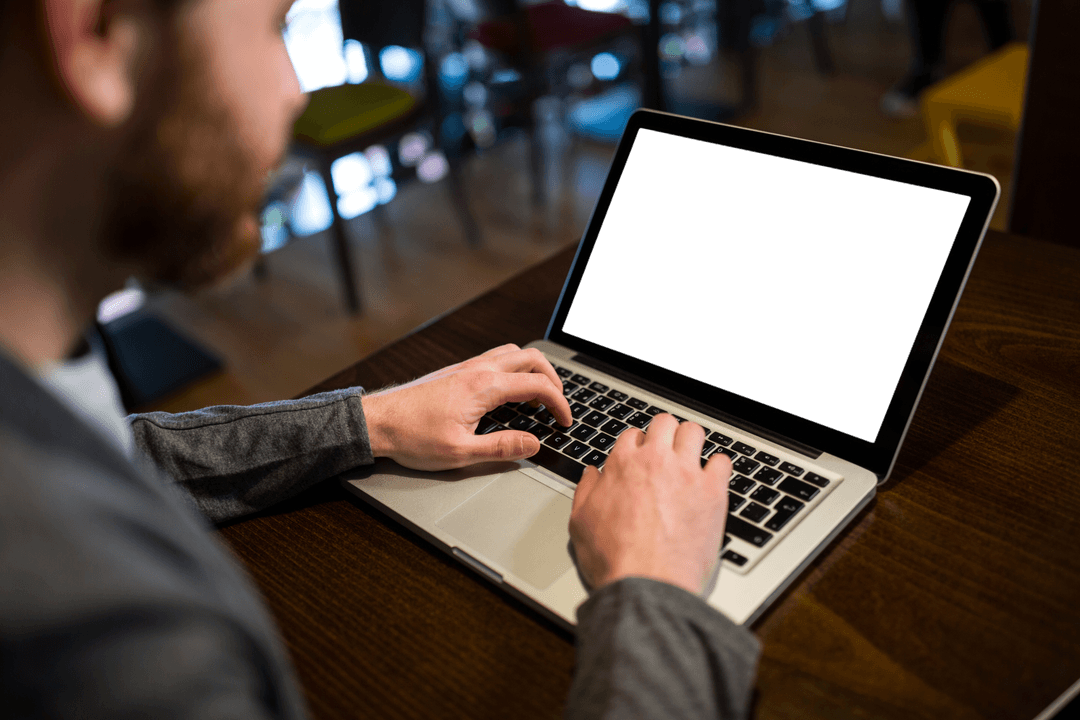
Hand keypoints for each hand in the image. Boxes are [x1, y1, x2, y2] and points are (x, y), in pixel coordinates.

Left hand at [361, 344, 572, 470]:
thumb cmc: (412, 437)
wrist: (378, 422)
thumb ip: (501, 448)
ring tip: (538, 396)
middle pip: (530, 357)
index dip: (559, 404)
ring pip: (512, 353)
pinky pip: (495, 359)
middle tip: (558, 404)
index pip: (537, 385)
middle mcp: (477, 369)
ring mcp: (466, 367)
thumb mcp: (460, 452)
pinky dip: (513, 370)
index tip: (564, 421)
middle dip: (553, 378)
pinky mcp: (457, 371)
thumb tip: (533, 444)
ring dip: (533, 369)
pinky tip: (508, 392)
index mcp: (484, 386)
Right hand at [569, 414, 731, 595]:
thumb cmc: (614, 558)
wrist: (646, 584)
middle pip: (665, 423)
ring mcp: (687, 473)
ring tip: (690, 458)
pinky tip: (711, 480)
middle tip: (666, 451)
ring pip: (694, 432)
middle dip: (664, 434)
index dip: (636, 446)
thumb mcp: (580, 522)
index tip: (640, 458)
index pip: (633, 434)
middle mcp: (656, 461)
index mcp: (623, 464)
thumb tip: (591, 474)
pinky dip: (717, 468)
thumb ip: (586, 491)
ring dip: (691, 442)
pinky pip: (722, 462)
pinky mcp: (712, 492)